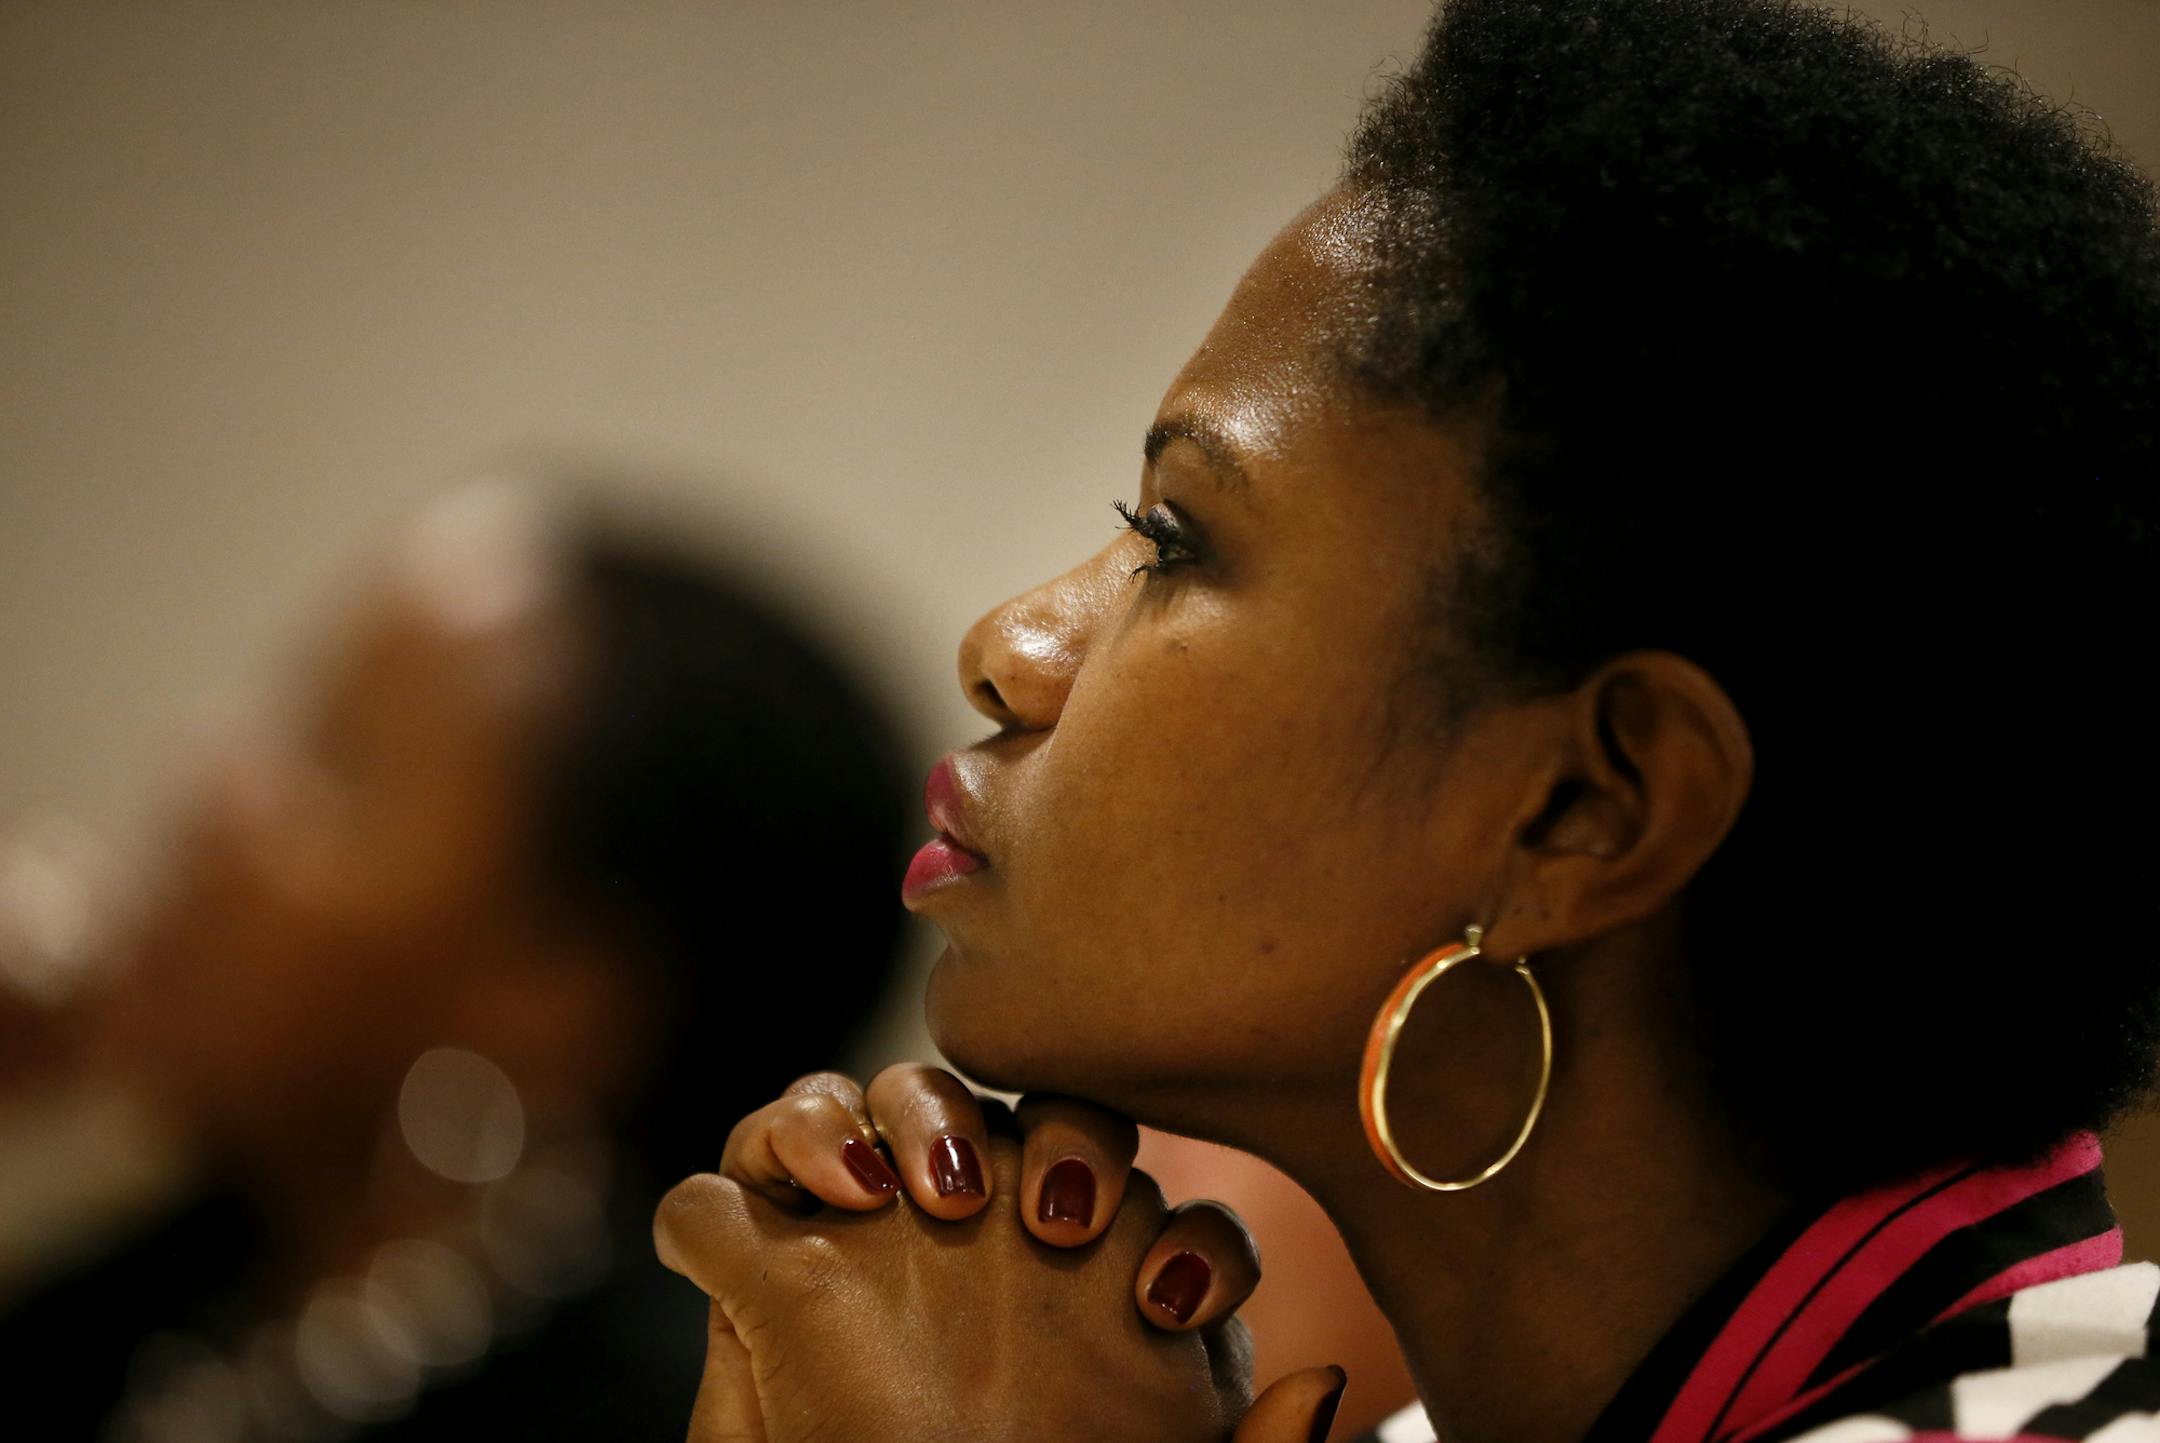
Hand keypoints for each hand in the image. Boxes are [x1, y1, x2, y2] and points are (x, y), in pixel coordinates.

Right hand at [655, 1066, 1349, 1441]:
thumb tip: (1324, 1387)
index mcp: (1091, 1282)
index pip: (1164, 1215)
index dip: (1184, 1242)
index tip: (1171, 1303)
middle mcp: (991, 1223)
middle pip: (1045, 1118)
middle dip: (1064, 1144)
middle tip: (1059, 1222)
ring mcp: (879, 1215)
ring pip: (914, 1097)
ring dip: (927, 1115)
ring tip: (935, 1194)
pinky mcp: (764, 1235)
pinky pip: (774, 1137)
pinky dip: (794, 1137)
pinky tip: (836, 1197)